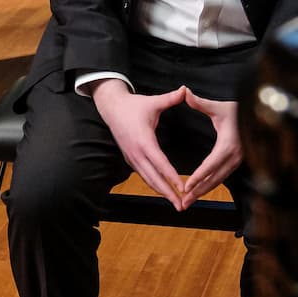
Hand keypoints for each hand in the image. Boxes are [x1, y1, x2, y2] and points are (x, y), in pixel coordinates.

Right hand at [89, 81, 189, 210]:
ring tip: (176, 203)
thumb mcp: (153, 102)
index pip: (160, 162)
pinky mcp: (130, 159)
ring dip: (162, 192)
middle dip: (168, 193)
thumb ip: (170, 99)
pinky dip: (154, 185)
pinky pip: (143, 176)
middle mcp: (137, 153)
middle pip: (154, 178)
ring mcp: (132, 158)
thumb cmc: (134, 106)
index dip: (172, 176)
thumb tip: (185, 90)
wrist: (112, 108)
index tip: (183, 187)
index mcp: (144, 141)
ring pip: (148, 179)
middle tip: (182, 206)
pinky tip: (164, 192)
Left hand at [179, 89, 240, 205]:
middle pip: (214, 179)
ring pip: (217, 181)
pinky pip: (221, 178)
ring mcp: (236, 162)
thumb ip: (201, 103)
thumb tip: (185, 92)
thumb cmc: (238, 111)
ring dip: (202, 192)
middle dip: (197, 192)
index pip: (211, 165)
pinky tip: (198, 192)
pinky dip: (209, 186)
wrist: (259, 116)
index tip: (186, 186)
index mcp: (228, 145)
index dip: (198, 177)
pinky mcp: (236, 163)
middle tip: (183, 203)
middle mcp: (234, 157)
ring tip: (187, 202)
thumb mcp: (219, 107)